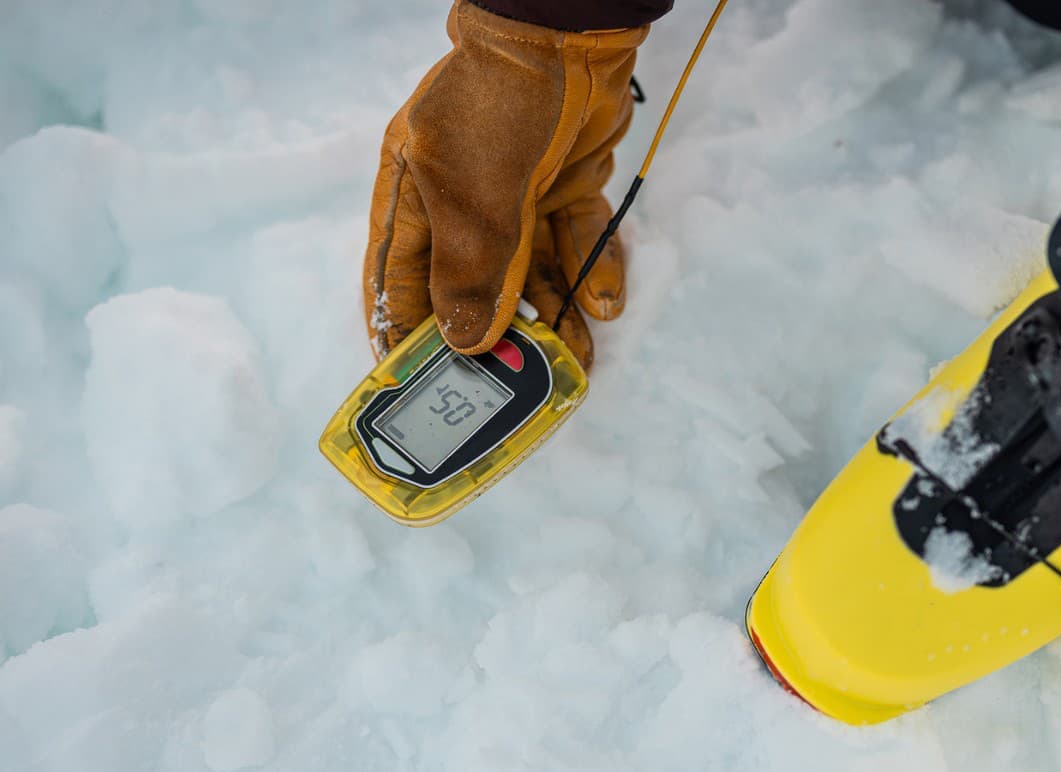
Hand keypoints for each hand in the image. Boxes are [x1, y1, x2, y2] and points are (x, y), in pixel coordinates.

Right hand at [362, 1, 646, 371]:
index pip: (399, 283)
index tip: (419, 383)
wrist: (569, 38)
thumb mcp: (471, 198)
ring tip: (576, 360)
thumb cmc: (496, 107)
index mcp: (414, 201)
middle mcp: (461, 204)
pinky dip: (590, 271)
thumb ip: (468, 272)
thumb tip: (462, 341)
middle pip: (473, 287)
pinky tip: (604, 303)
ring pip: (532, 272)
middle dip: (497, 337)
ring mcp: (515, 196)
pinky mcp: (564, 186)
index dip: (405, 334)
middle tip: (517, 386)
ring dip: (554, 315)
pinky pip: (575, 241)